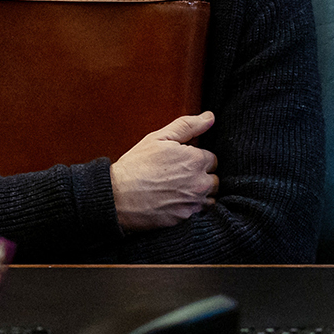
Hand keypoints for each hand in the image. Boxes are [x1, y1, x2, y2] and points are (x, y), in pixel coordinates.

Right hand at [111, 111, 217, 231]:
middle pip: (214, 179)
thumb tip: (210, 117)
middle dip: (202, 176)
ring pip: (210, 197)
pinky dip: (191, 207)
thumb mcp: (159, 138)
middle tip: (180, 177)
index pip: (212, 159)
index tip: (182, 162)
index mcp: (195, 159)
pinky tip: (175, 201)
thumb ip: (187, 126)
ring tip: (179, 190)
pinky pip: (199, 211)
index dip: (196, 159)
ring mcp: (194, 201)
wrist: (118, 196)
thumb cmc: (136, 165)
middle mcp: (200, 182)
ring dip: (200, 193)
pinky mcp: (186, 217)